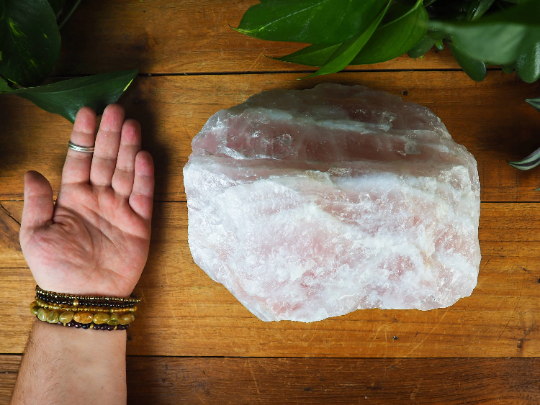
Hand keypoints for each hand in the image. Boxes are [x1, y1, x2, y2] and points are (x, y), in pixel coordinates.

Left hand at [20, 105, 153, 296]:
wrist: (84, 297)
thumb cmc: (56, 268)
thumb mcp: (35, 235)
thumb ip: (36, 202)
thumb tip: (31, 171)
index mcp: (72, 197)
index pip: (79, 159)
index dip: (84, 136)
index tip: (88, 112)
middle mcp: (98, 198)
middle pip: (105, 159)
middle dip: (110, 135)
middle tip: (116, 110)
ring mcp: (120, 209)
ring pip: (124, 171)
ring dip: (128, 148)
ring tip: (131, 125)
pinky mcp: (139, 223)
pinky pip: (142, 195)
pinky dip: (143, 176)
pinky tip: (143, 156)